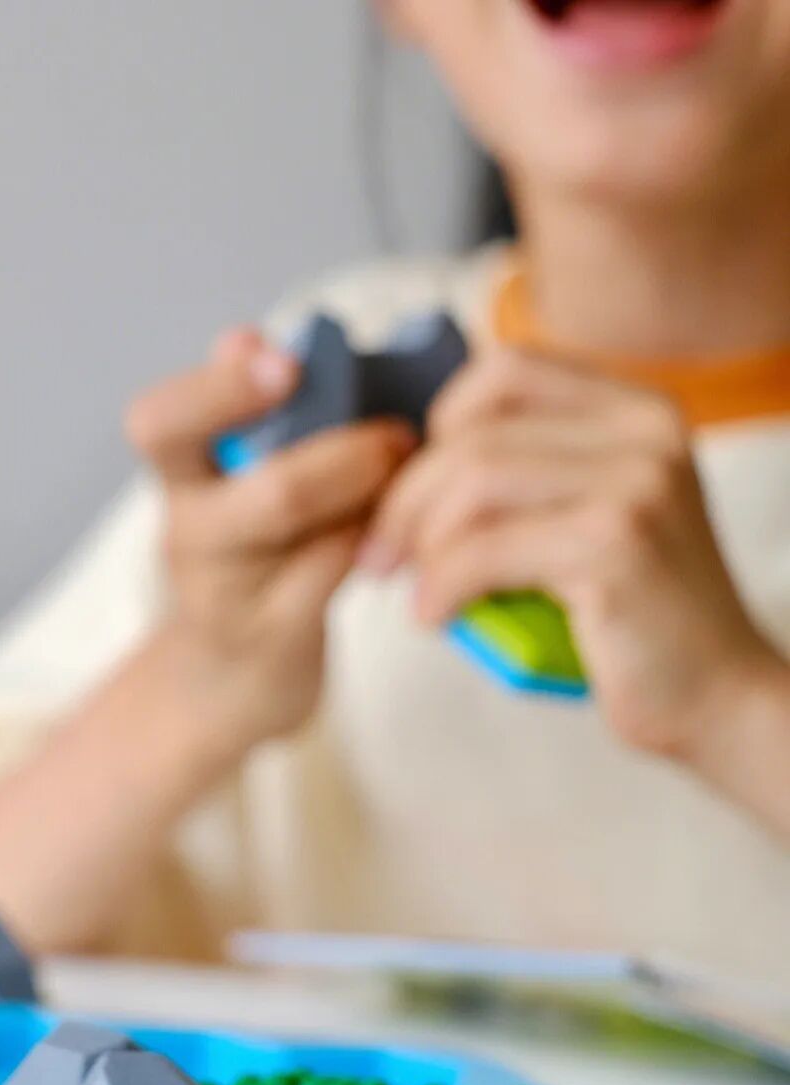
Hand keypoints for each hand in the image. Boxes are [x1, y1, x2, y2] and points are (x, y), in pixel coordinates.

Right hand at [126, 328, 417, 744]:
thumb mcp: (225, 489)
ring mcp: (231, 593)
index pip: (158, 424)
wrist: (223, 682)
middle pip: (271, 491)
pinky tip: (399, 525)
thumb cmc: (244, 564)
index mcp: (179, 480)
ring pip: (313, 534)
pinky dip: (375, 536)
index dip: (219, 388)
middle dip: (351, 455)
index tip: (280, 358)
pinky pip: (335, 571)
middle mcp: (192, 535)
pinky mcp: (275, 636)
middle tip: (395, 435)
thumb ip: (237, 416)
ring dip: (372, 492)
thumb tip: (243, 335)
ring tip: (406, 472)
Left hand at [361, 348, 780, 760]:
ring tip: (414, 589)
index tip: (412, 494)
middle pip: (475, 432)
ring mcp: (635, 484)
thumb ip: (529, 474)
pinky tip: (436, 618)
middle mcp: (643, 432)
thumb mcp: (589, 518)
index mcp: (636, 411)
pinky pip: (484, 550)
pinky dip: (441, 586)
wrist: (718, 697)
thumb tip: (405, 465)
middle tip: (381, 555)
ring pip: (473, 483)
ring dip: (421, 543)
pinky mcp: (616, 546)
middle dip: (406, 498)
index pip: (503, 372)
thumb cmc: (635, 618)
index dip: (438, 429)